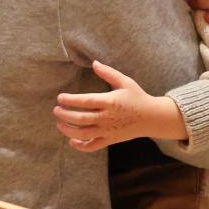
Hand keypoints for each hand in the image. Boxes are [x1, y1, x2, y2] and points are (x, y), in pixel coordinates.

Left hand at [53, 61, 186, 152]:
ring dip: (68, 130)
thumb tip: (94, 62)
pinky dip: (80, 146)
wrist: (152, 118)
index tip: (60, 98)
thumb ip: (108, 73)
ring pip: (83, 134)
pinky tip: (72, 141)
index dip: (70, 100)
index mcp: (110, 101)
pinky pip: (93, 146)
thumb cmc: (137, 97)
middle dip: (64, 115)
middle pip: (80, 119)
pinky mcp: (110, 140)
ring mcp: (108, 131)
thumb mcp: (125, 82)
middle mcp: (107, 117)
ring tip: (59, 124)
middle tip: (56, 110)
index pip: (85, 101)